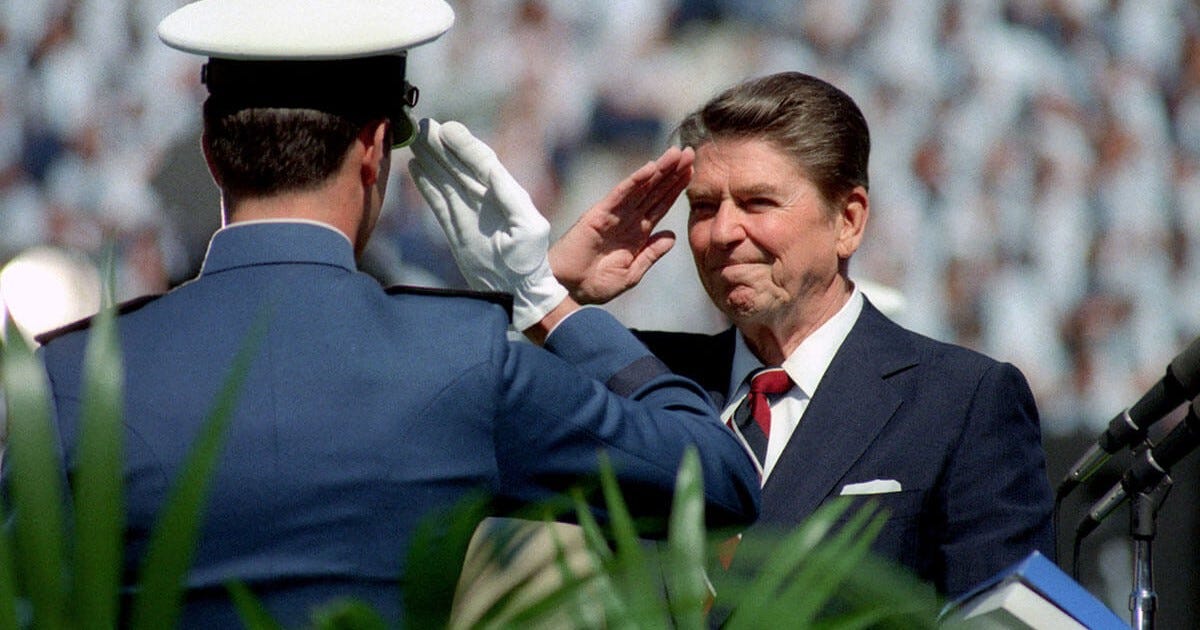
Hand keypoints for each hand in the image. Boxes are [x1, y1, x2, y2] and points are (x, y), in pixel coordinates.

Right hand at [408, 118, 567, 330]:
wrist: (518, 292)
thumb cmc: (529, 261)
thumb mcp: (527, 227)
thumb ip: (510, 197)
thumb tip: (491, 170)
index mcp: (506, 194)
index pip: (482, 162)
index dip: (464, 145)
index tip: (445, 129)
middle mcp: (486, 199)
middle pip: (460, 165)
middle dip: (442, 146)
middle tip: (422, 126)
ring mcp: (469, 212)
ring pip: (446, 179)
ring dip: (431, 159)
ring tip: (414, 139)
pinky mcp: (456, 228)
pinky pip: (438, 200)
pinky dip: (426, 184)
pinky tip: (415, 167)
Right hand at [548, 145, 693, 303]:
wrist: (569, 289)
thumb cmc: (596, 284)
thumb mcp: (632, 273)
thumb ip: (651, 254)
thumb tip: (672, 236)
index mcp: (638, 233)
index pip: (661, 205)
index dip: (677, 188)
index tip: (694, 171)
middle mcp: (628, 219)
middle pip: (655, 190)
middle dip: (673, 172)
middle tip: (690, 152)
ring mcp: (614, 214)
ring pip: (641, 187)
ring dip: (659, 170)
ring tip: (676, 153)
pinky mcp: (600, 214)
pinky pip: (621, 194)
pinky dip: (635, 180)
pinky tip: (650, 167)